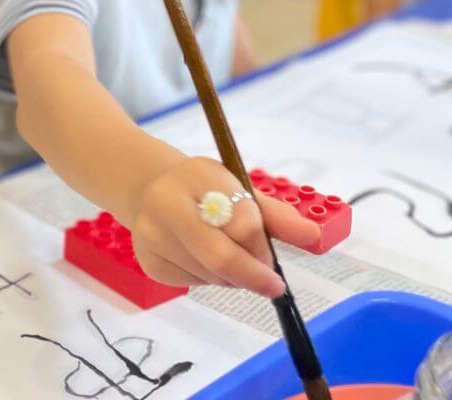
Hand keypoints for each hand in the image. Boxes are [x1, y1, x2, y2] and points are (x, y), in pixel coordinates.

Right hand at [129, 157, 320, 297]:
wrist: (153, 191)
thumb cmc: (206, 190)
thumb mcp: (242, 191)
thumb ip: (277, 216)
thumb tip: (312, 236)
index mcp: (195, 176)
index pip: (243, 223)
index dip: (262, 246)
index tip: (271, 257)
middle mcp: (164, 202)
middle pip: (220, 256)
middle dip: (253, 275)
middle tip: (271, 285)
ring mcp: (151, 235)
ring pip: (210, 275)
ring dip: (232, 277)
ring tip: (228, 257)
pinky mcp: (149, 262)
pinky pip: (193, 283)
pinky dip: (209, 279)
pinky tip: (202, 260)